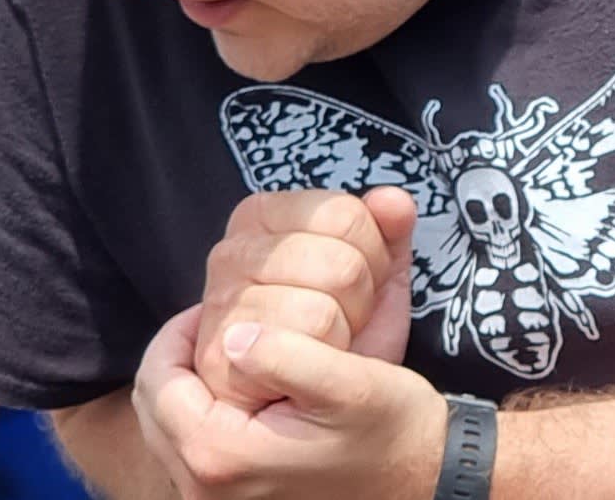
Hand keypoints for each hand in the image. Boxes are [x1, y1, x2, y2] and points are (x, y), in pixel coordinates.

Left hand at [135, 306, 447, 499]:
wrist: (425, 482)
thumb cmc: (393, 432)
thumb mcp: (351, 384)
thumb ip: (288, 356)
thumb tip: (231, 336)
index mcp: (221, 457)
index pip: (158, 381)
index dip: (177, 335)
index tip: (214, 312)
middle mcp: (205, 491)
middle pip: (154, 408)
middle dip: (175, 361)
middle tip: (214, 330)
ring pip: (169, 430)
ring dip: (186, 388)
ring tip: (226, 357)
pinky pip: (192, 452)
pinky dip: (202, 416)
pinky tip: (242, 395)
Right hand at [196, 187, 418, 410]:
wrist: (327, 412)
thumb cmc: (346, 345)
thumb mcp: (377, 281)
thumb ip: (388, 231)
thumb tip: (394, 201)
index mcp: (260, 219)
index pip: (342, 213)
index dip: (371, 255)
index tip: (355, 285)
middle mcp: (228, 253)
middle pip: (340, 264)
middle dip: (356, 304)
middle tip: (337, 327)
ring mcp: (219, 304)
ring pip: (321, 310)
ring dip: (336, 340)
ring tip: (319, 351)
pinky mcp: (220, 356)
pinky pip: (295, 353)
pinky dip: (318, 365)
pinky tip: (303, 375)